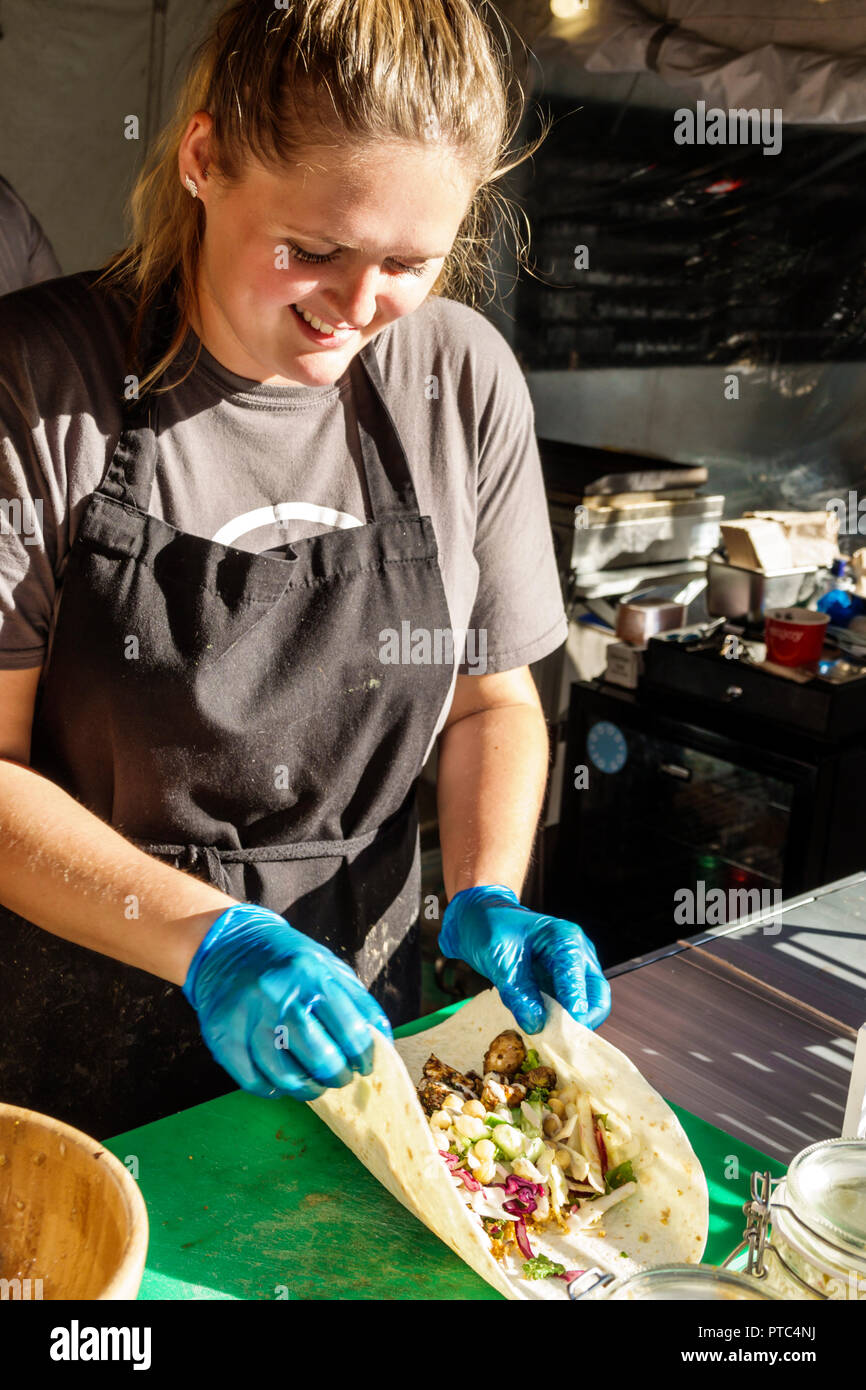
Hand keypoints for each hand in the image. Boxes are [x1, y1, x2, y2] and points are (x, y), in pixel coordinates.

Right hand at [182, 902, 393, 1100]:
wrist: (228, 945)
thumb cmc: (288, 961)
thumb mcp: (328, 967)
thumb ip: (357, 1003)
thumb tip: (382, 1045)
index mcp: (312, 975)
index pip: (351, 1031)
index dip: (365, 1057)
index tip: (365, 1065)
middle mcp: (279, 995)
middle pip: (320, 1059)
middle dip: (338, 1077)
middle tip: (341, 1077)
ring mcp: (248, 1018)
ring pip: (286, 1077)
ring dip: (308, 1089)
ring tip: (314, 1084)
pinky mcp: (222, 1037)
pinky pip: (254, 1082)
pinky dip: (273, 1089)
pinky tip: (282, 1079)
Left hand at [439, 884, 609, 1033]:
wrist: (481, 919)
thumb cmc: (491, 930)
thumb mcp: (499, 961)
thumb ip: (518, 993)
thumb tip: (537, 1026)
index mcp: (566, 940)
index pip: (579, 979)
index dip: (575, 1008)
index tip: (566, 1034)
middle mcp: (578, 954)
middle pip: (597, 996)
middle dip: (582, 1021)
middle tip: (561, 1042)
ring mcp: (573, 969)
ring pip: (587, 1005)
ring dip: (572, 1024)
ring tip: (549, 1038)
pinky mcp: (561, 983)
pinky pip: (569, 1007)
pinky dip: (561, 1021)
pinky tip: (542, 1029)